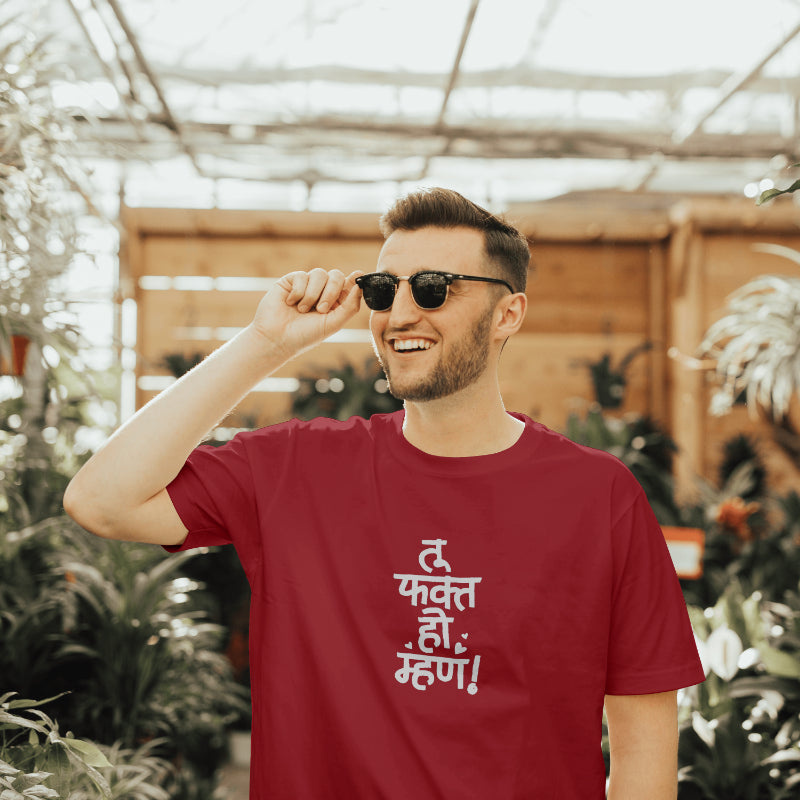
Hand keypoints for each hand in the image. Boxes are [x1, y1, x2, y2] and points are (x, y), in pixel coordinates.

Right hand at [248, 268, 363, 359]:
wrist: (277, 338)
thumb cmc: (305, 335)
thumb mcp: (334, 323)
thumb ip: (350, 306)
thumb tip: (360, 285)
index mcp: (335, 301)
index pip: (348, 284)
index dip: (354, 279)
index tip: (359, 276)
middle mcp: (322, 291)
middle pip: (336, 276)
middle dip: (331, 292)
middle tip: (321, 309)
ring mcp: (307, 285)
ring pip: (319, 274)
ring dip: (313, 294)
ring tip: (302, 310)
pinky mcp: (291, 281)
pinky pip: (302, 276)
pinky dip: (298, 292)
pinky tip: (290, 303)